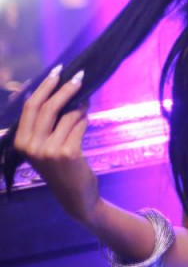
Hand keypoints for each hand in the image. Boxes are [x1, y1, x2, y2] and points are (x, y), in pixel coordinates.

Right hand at [13, 66, 98, 223]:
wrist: (75, 196)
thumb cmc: (61, 168)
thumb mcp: (45, 146)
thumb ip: (46, 123)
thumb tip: (59, 90)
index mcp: (21, 142)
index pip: (30, 107)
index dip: (44, 86)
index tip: (58, 71)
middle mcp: (31, 146)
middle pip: (47, 107)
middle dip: (65, 88)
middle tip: (80, 76)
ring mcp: (49, 150)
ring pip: (68, 115)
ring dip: (80, 107)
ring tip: (85, 105)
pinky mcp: (67, 153)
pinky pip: (79, 125)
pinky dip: (85, 118)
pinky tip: (86, 118)